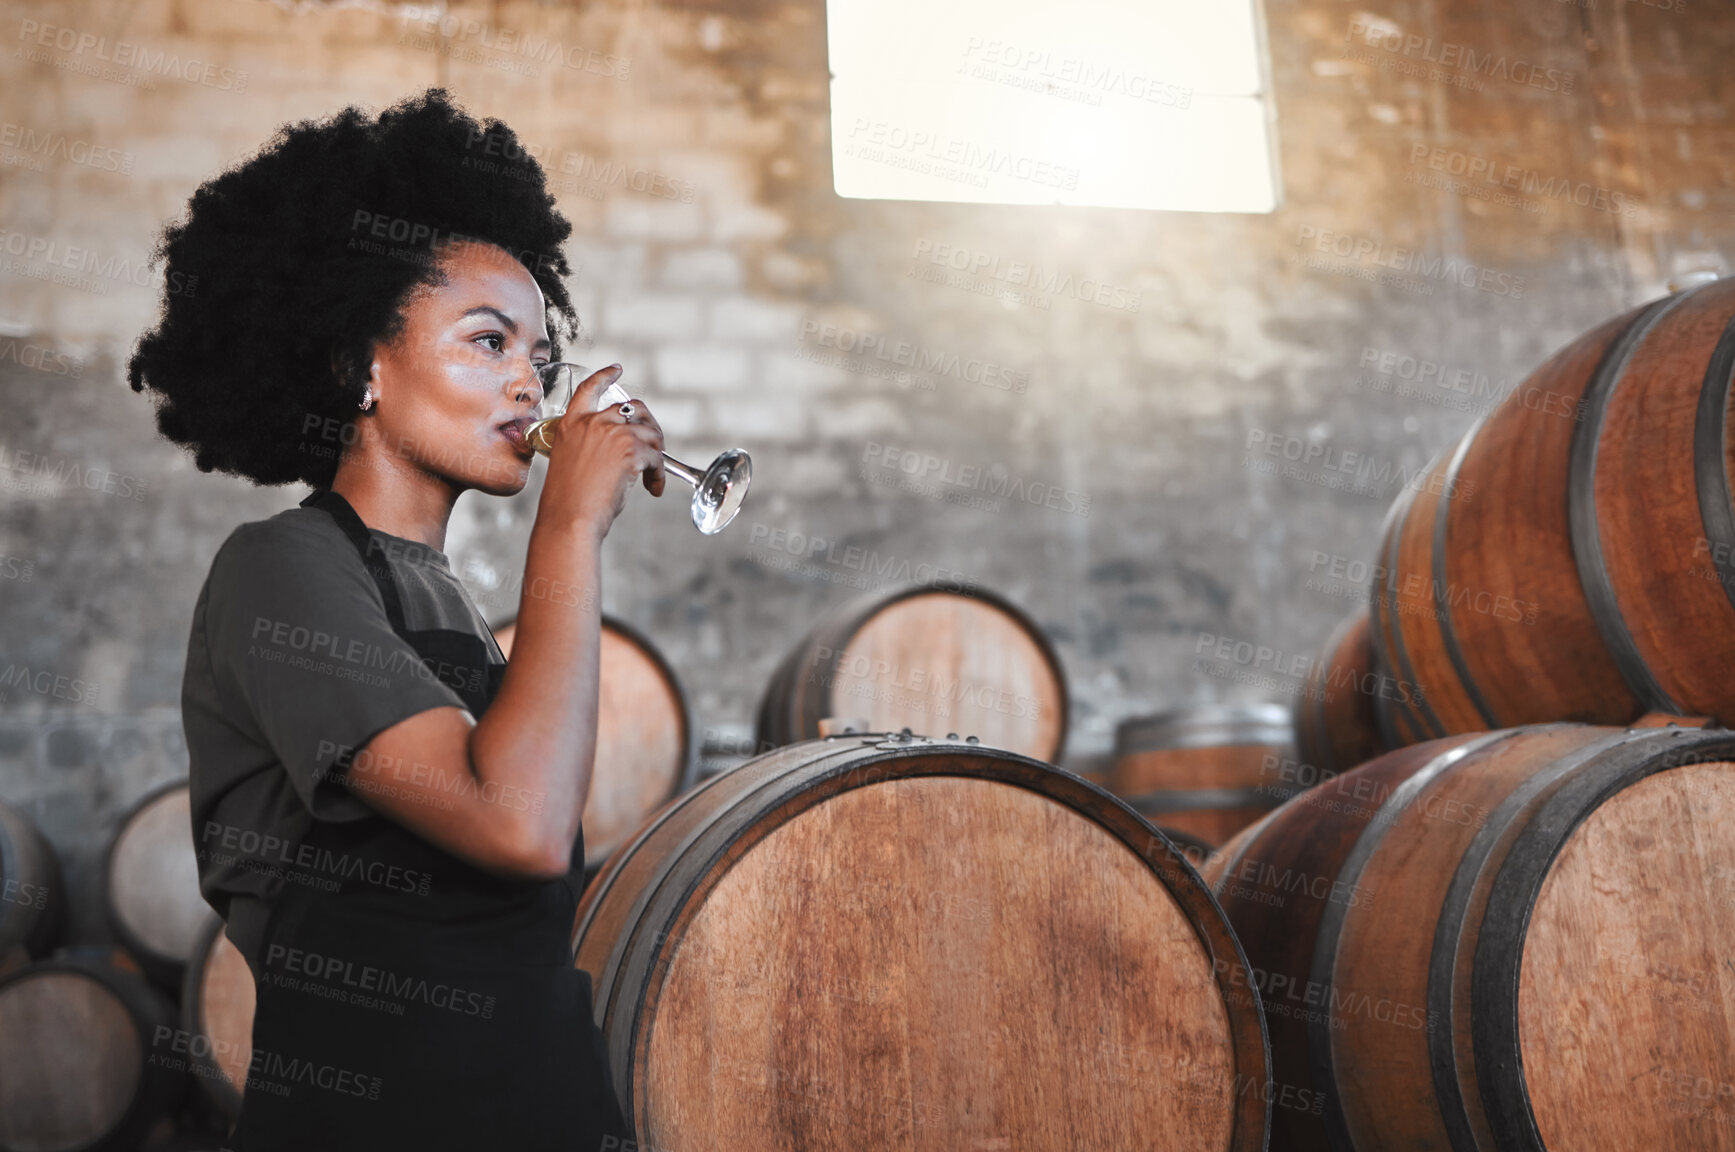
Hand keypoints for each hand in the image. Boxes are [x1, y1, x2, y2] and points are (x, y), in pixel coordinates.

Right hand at [535, 365, 664, 538]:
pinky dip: (659, 475)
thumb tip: (619, 450)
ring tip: (649, 480)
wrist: (569, 519)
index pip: (589, 388)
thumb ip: (590, 446)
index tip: (617, 369)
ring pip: (650, 434)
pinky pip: (657, 458)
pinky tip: (652, 489)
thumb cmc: (568, 501)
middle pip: (633, 410)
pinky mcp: (631, 450)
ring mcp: (612, 433)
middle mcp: (592, 422)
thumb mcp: (570, 463)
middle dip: (648, 428)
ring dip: (656, 456)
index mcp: (570, 424)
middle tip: (653, 450)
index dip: (605, 376)